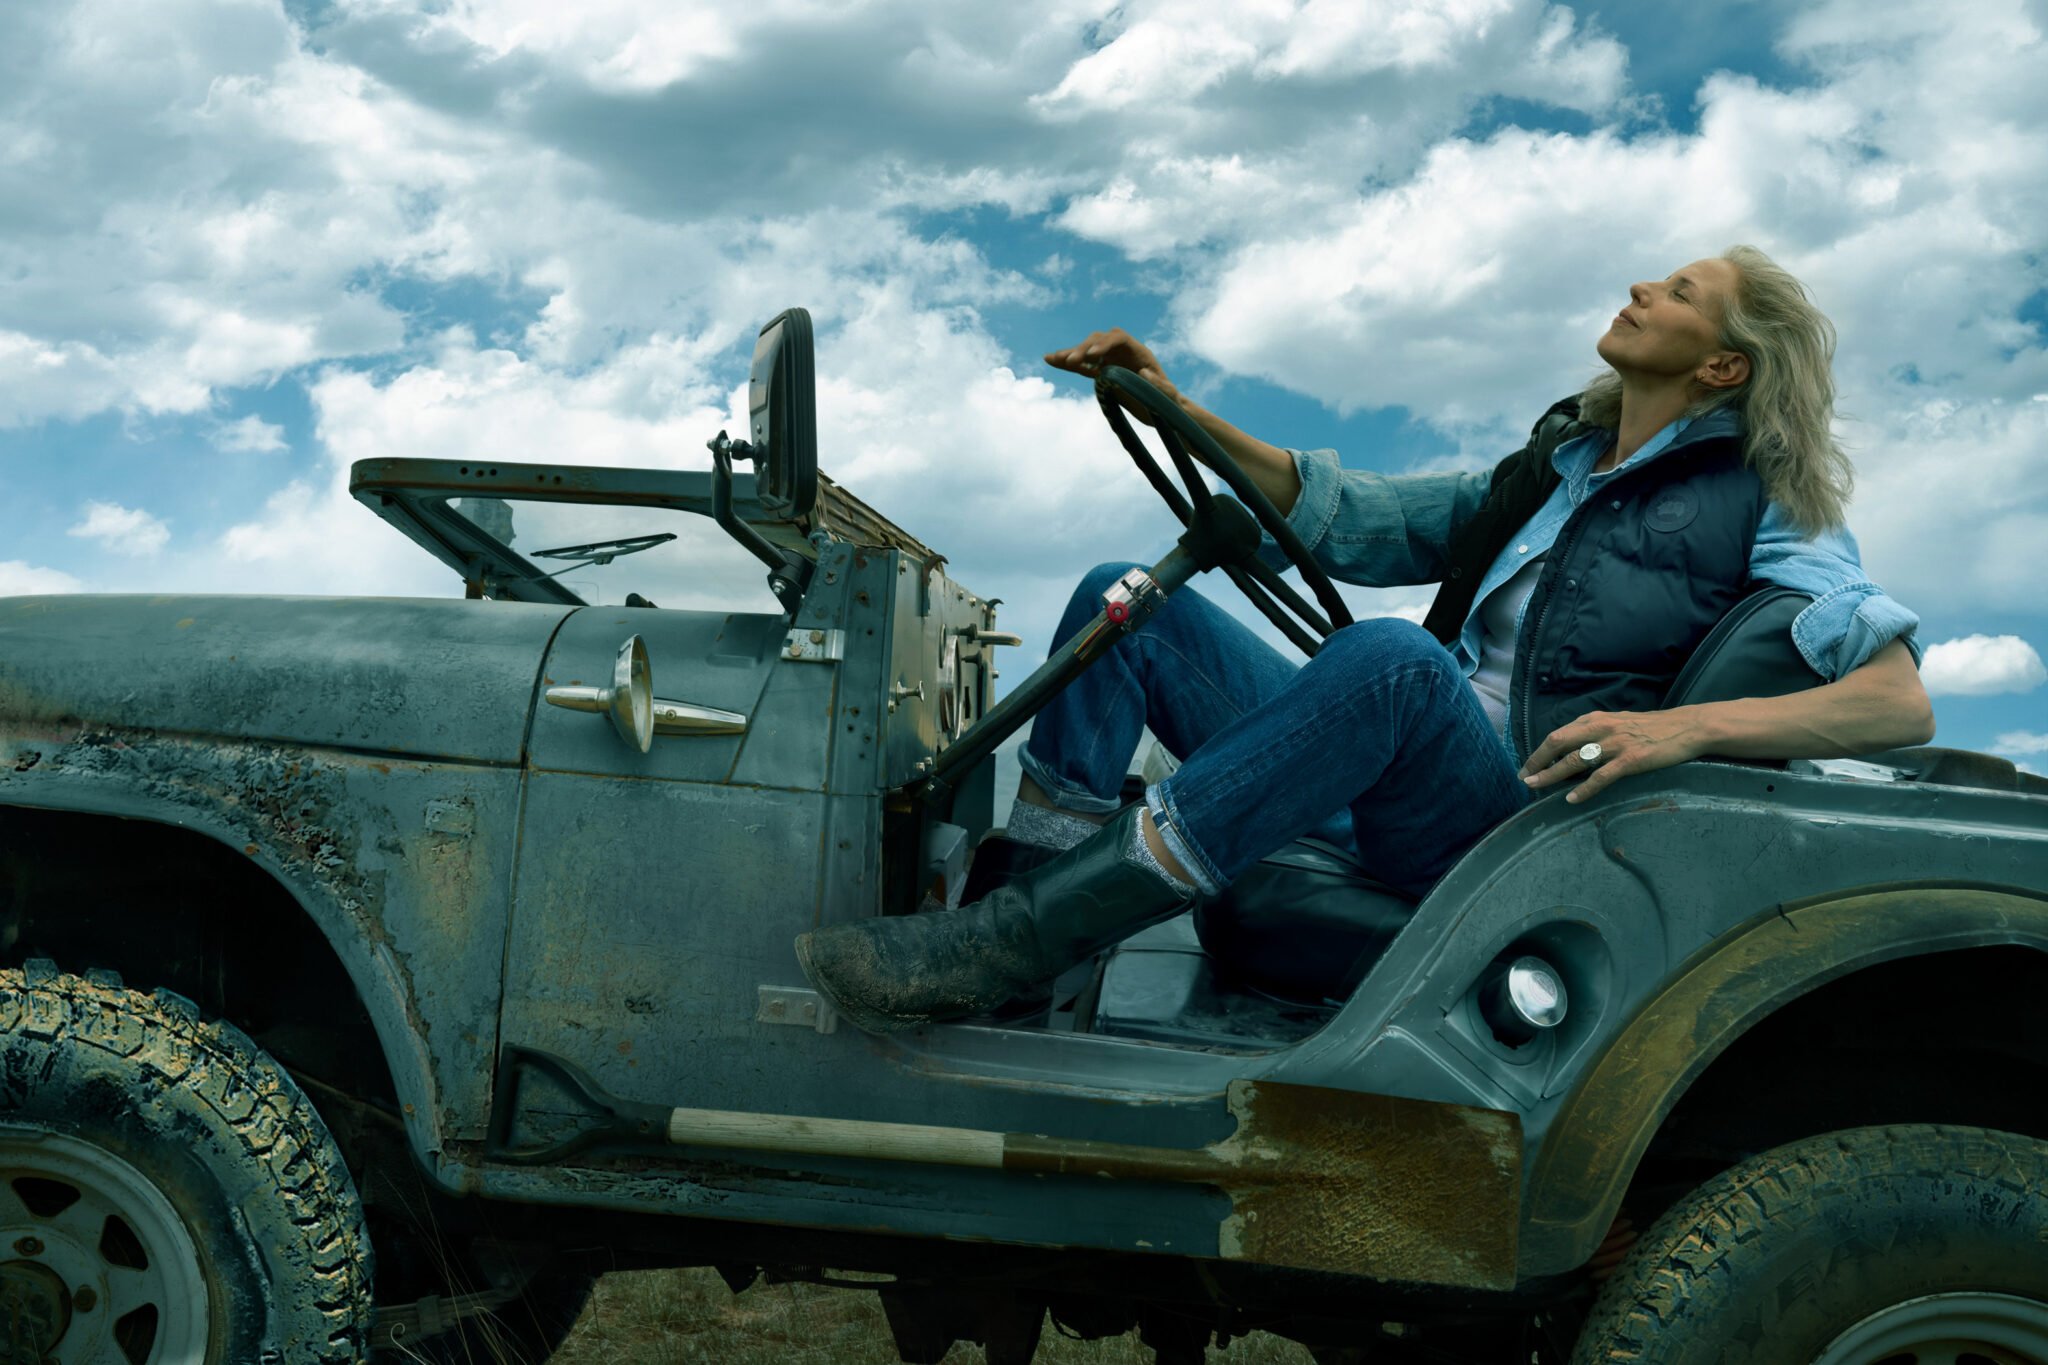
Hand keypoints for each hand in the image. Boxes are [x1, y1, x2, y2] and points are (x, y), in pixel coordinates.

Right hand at [1044, 328, 1183, 426]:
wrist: (1164, 409)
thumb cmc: (1170, 402)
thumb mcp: (1170, 396)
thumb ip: (1161, 386)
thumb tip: (1144, 373)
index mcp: (1139, 352)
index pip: (1119, 339)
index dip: (1104, 344)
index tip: (1092, 356)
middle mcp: (1123, 351)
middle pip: (1099, 341)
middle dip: (1084, 349)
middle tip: (1071, 361)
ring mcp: (1111, 360)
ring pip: (1087, 352)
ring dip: (1070, 354)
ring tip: (1051, 358)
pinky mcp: (1102, 372)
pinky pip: (1083, 366)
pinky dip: (1068, 364)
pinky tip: (1051, 361)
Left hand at [1520, 709, 1709, 803]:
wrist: (1687, 727)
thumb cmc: (1651, 728)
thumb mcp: (1618, 723)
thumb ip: (1595, 733)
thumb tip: (1573, 750)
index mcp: (1596, 719)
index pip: (1559, 734)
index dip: (1540, 751)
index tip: (1528, 767)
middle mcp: (1601, 728)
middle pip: (1559, 743)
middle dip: (1537, 762)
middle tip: (1525, 779)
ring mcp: (1615, 744)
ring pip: (1575, 760)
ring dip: (1552, 775)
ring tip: (1537, 787)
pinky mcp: (1631, 759)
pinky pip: (1601, 777)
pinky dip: (1584, 789)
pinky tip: (1571, 799)